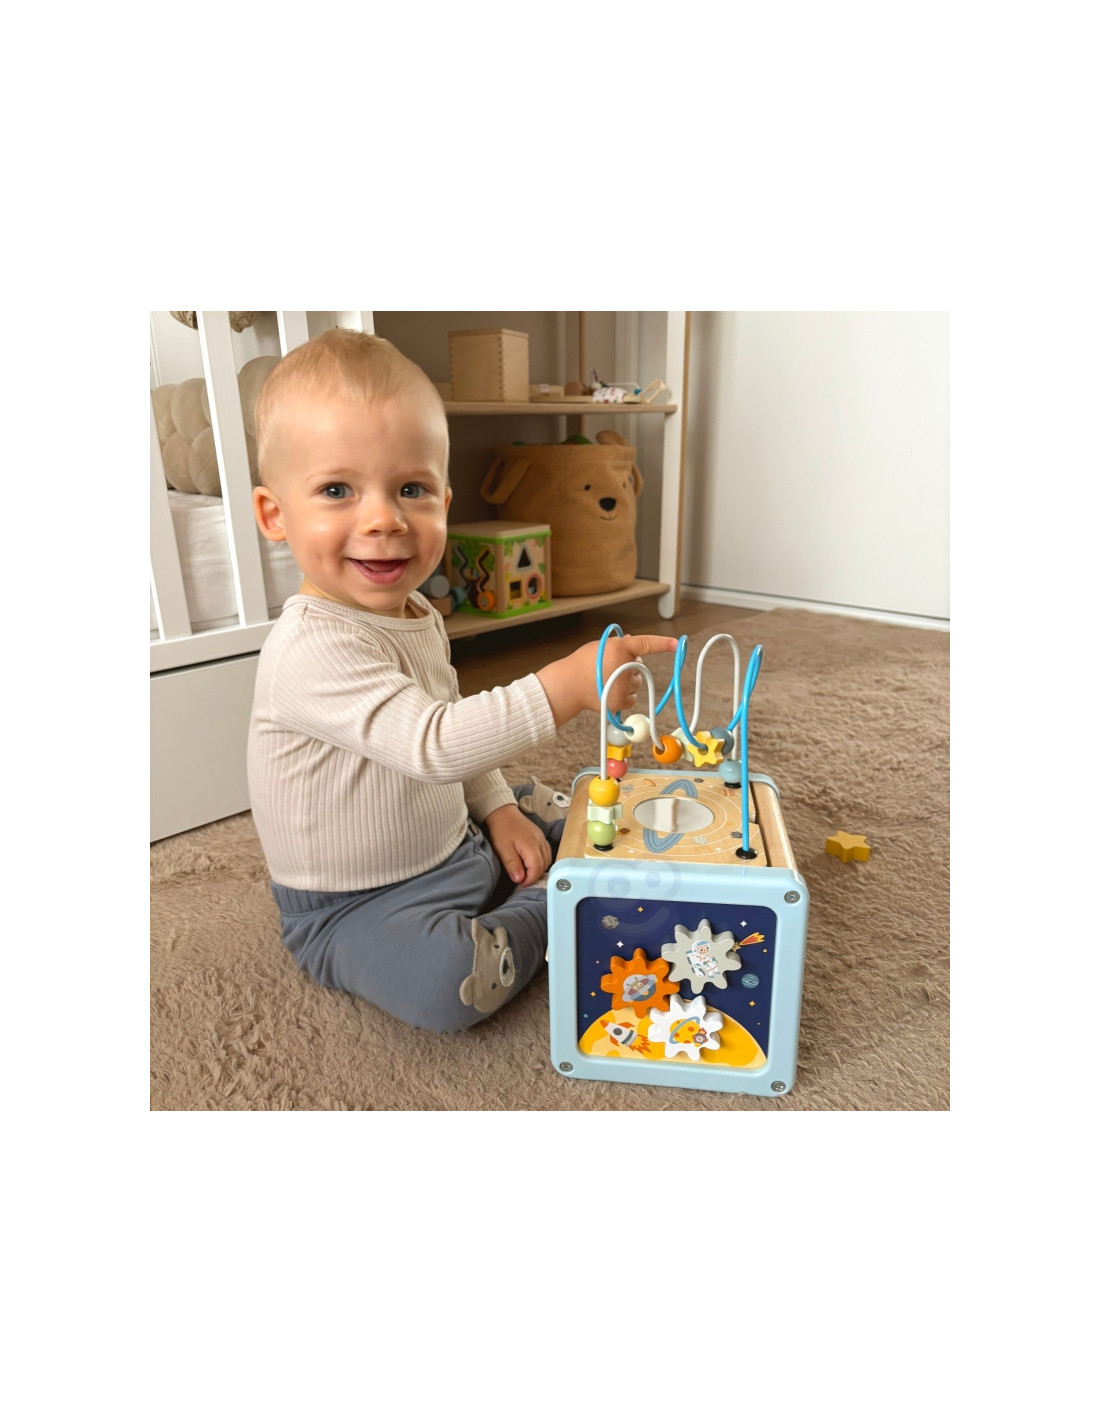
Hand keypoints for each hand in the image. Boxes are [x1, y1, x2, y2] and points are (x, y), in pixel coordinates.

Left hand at [483, 804, 552, 886]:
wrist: (502, 812)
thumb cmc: (501, 830)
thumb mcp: (503, 849)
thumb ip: (512, 865)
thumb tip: (520, 879)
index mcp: (531, 846)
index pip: (537, 868)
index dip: (530, 879)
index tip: (521, 884)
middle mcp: (540, 842)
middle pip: (544, 865)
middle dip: (535, 875)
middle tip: (523, 880)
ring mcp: (542, 838)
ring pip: (547, 859)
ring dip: (539, 868)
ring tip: (526, 872)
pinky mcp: (540, 836)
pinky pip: (547, 852)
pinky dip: (542, 860)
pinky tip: (532, 863)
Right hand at [535, 633, 678, 726]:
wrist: (568, 685)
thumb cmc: (581, 663)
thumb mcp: (600, 646)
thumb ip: (619, 644)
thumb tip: (632, 642)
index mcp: (621, 649)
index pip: (646, 644)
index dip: (662, 643)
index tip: (676, 643)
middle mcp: (626, 666)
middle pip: (640, 666)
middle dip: (631, 666)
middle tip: (611, 668)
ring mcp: (624, 685)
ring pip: (637, 683)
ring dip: (627, 681)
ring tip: (607, 681)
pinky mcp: (621, 701)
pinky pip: (632, 698)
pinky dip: (624, 695)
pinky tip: (609, 691)